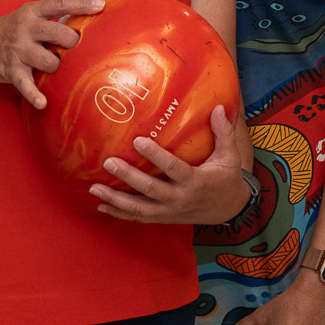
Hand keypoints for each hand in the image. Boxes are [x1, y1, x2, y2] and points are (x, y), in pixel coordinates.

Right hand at [0, 0, 103, 107]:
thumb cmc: (13, 30)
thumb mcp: (29, 17)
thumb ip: (52, 19)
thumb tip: (86, 23)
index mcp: (32, 12)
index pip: (60, 4)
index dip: (81, 4)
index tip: (100, 6)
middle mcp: (25, 28)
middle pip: (60, 33)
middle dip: (73, 42)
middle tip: (74, 47)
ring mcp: (18, 50)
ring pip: (50, 61)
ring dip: (57, 66)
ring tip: (53, 65)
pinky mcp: (12, 70)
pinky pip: (26, 84)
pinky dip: (34, 95)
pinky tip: (43, 102)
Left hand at [88, 108, 255, 224]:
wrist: (229, 209)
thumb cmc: (227, 178)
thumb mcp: (230, 156)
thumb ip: (223, 132)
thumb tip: (218, 107)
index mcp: (195, 181)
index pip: (172, 168)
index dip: (155, 156)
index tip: (138, 141)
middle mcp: (179, 199)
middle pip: (150, 190)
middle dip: (128, 177)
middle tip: (109, 163)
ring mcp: (170, 211)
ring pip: (139, 209)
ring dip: (116, 199)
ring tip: (94, 189)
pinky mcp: (163, 218)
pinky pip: (138, 217)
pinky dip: (119, 212)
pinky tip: (102, 205)